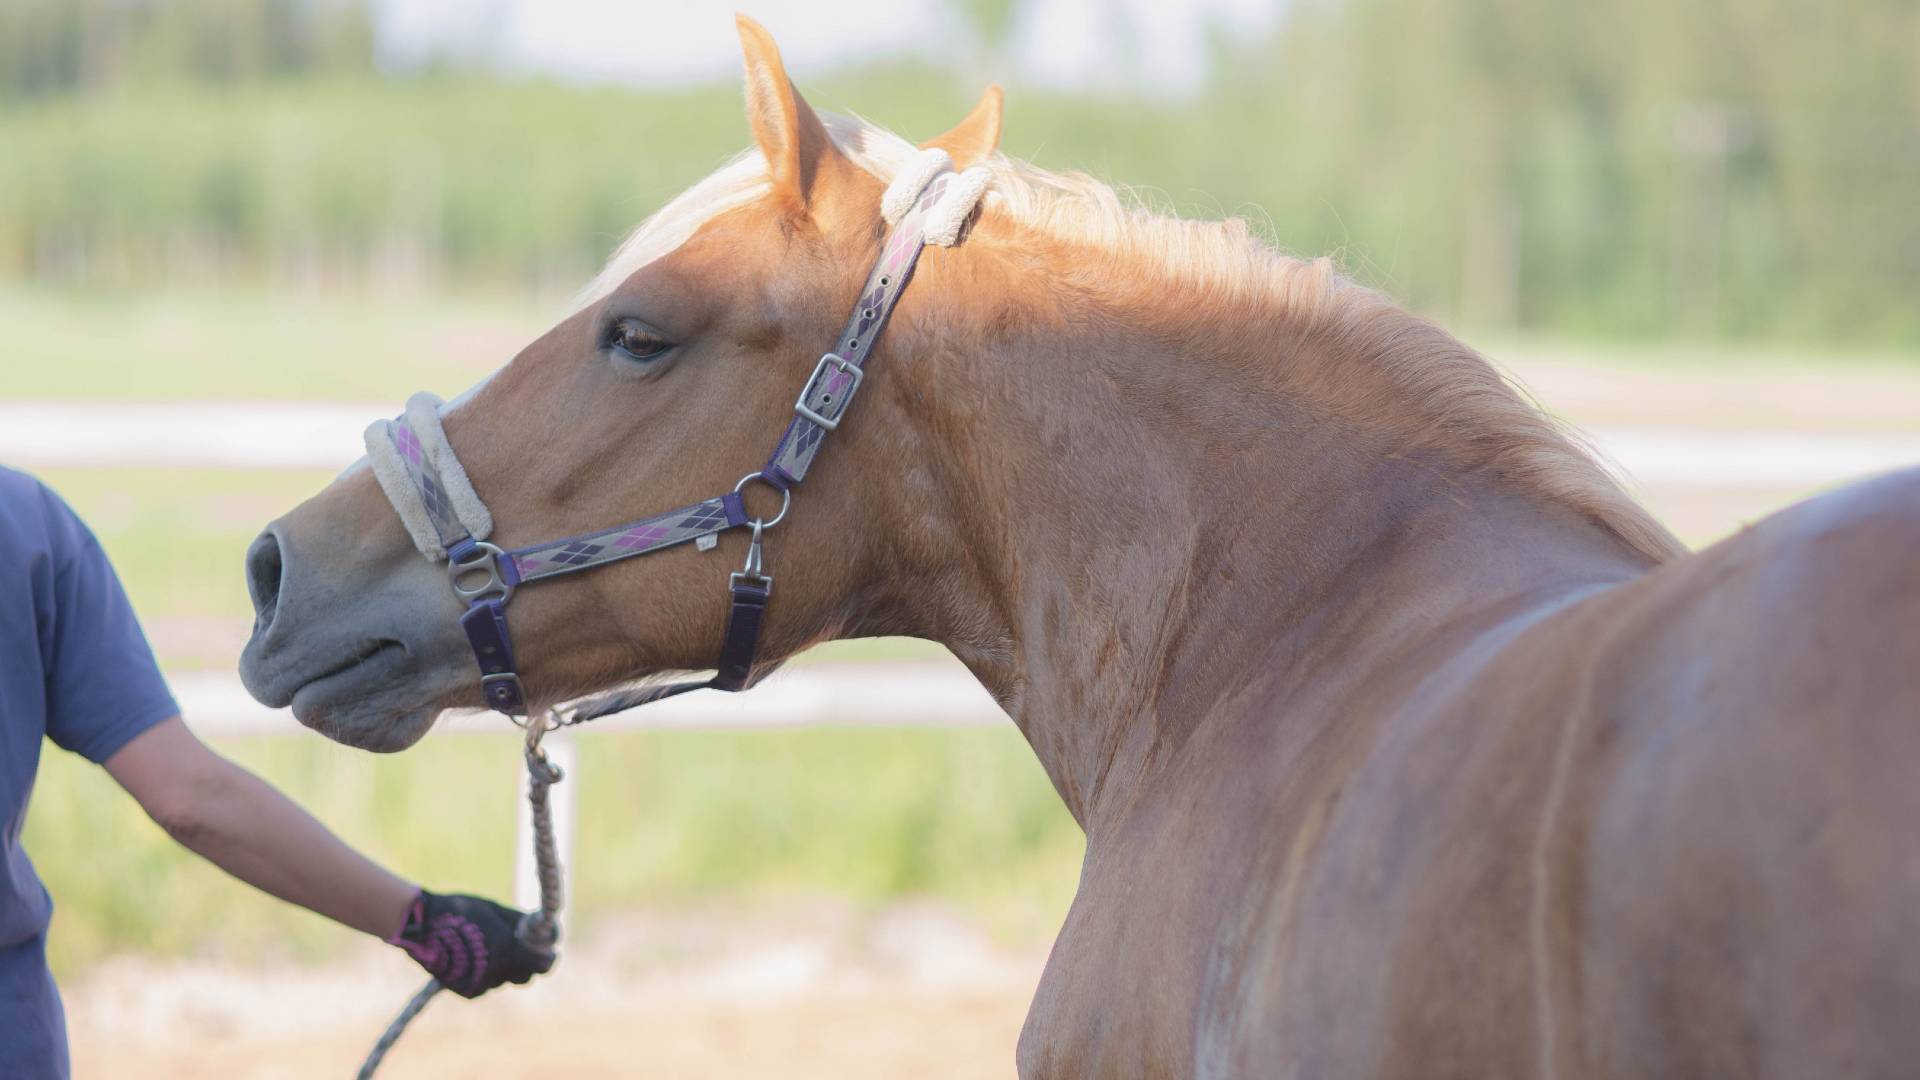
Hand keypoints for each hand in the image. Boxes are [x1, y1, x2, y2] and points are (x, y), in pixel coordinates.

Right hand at [387, 890, 555, 997]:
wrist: (420, 926)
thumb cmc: (461, 910)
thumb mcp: (495, 910)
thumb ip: (522, 923)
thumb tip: (545, 930)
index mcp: (507, 952)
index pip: (543, 964)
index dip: (548, 955)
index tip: (547, 946)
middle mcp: (496, 973)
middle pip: (526, 974)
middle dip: (527, 960)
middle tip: (519, 943)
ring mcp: (481, 984)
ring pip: (506, 979)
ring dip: (506, 966)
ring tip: (490, 945)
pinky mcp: (468, 991)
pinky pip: (488, 984)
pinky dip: (488, 973)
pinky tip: (476, 956)